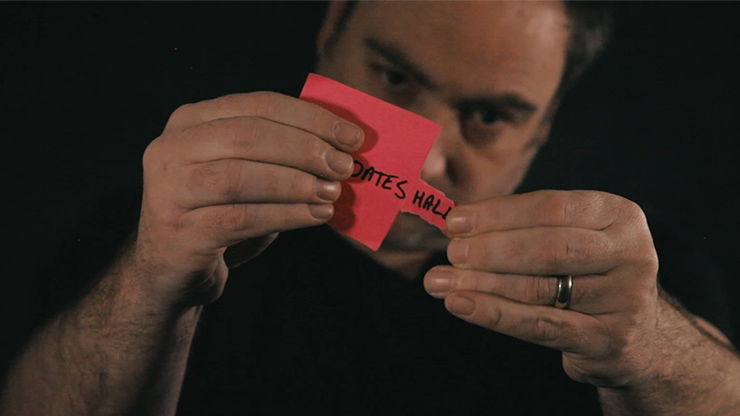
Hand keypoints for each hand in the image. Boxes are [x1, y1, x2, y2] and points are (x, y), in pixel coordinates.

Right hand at [134, 92, 363, 305]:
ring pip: (240, 177)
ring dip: (296, 183)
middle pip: (247, 136)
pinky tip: (317, 216)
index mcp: (191, 121)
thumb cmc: (222, 213)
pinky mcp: (178, 231)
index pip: (257, 105)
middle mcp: (171, 148)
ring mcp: (169, 190)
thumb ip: (283, 153)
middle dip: (304, 148)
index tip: (353, 136)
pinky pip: (241, 218)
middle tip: (345, 165)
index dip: (310, 117)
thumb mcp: (249, 173)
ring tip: (332, 192)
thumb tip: (344, 144)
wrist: (172, 269)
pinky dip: (286, 215)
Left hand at [424, 190, 660, 386]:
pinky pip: (540, 324)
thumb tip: (456, 223)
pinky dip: (495, 313)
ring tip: (440, 281)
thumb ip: (520, 226)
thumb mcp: (569, 238)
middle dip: (490, 249)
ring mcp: (625, 299)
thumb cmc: (586, 273)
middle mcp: (631, 253)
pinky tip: (460, 304)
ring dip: (481, 283)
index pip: (550, 207)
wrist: (635, 335)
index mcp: (618, 215)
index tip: (455, 221)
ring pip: (538, 288)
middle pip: (547, 247)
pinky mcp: (609, 340)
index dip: (498, 214)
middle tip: (450, 253)